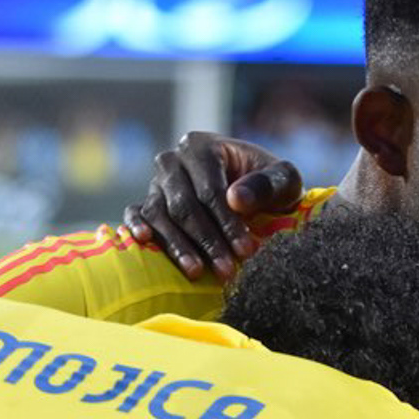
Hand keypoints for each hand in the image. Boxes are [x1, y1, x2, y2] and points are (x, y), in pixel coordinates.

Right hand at [122, 132, 303, 280]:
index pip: (210, 189)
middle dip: (206, 240)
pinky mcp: (146, 202)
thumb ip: (267, 184)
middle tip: (227, 270)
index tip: (246, 251)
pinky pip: (135, 212)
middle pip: (183, 205)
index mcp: (202, 146)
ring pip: (159, 214)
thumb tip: (235, 199)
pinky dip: (136, 225)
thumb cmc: (268, 186)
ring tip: (197, 272)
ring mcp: (156, 183)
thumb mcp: (283, 180)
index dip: (227, 222)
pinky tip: (145, 239)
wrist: (252, 193)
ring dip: (177, 246)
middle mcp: (173, 161)